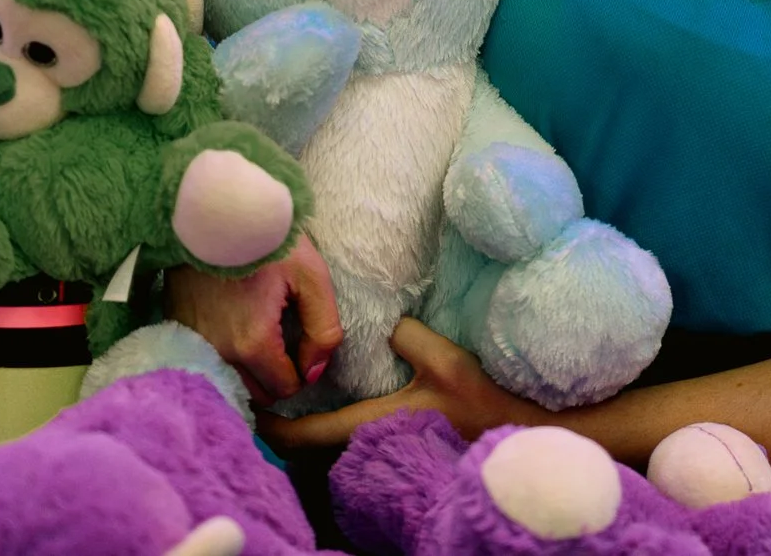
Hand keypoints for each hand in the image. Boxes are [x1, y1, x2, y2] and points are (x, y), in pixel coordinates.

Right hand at [163, 234, 341, 404]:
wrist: (212, 205)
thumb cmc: (267, 237)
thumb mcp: (311, 275)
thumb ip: (323, 329)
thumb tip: (314, 371)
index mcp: (253, 342)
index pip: (285, 389)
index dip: (302, 370)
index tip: (302, 342)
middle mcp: (217, 352)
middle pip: (257, 392)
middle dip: (276, 375)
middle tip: (284, 338)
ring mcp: (191, 342)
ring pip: (230, 381)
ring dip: (249, 369)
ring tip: (259, 332)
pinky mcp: (175, 328)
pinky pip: (206, 359)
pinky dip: (222, 353)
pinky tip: (231, 323)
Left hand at [260, 319, 539, 450]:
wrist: (520, 431)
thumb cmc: (483, 400)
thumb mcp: (445, 360)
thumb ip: (409, 338)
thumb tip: (385, 325)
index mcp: (376, 424)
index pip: (310, 432)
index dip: (275, 424)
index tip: (250, 408)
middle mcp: (376, 441)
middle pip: (315, 442)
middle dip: (287, 423)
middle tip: (262, 392)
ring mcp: (390, 445)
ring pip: (336, 438)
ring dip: (312, 422)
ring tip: (292, 392)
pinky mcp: (404, 440)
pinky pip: (357, 433)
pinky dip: (337, 420)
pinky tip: (338, 397)